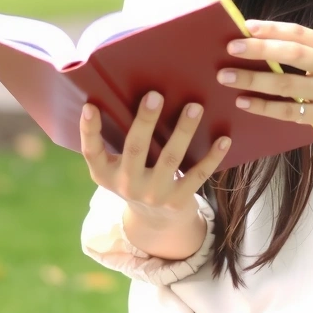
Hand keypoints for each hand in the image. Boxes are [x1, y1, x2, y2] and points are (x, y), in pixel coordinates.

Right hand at [79, 93, 229, 230]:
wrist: (156, 222)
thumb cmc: (136, 175)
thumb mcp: (118, 165)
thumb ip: (117, 138)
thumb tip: (125, 89)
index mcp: (106, 173)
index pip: (92, 151)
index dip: (89, 130)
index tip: (90, 105)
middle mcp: (127, 184)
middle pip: (135, 149)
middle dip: (145, 121)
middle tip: (155, 95)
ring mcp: (153, 194)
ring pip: (170, 159)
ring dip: (183, 131)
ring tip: (195, 107)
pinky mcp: (178, 200)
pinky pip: (197, 175)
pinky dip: (212, 157)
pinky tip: (224, 139)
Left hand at [218, 20, 312, 147]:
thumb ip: (310, 53)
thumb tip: (263, 44)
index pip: (299, 33)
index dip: (272, 28)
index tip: (245, 26)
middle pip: (292, 54)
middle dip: (259, 49)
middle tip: (231, 47)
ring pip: (286, 85)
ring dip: (253, 80)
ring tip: (226, 77)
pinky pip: (289, 111)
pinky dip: (264, 107)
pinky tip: (244, 102)